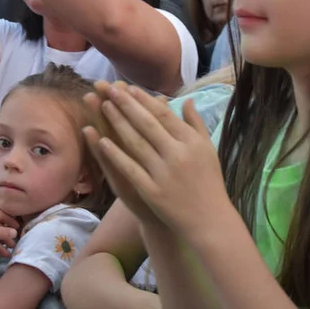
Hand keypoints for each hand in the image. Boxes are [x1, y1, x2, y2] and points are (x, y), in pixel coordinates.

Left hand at [91, 84, 229, 235]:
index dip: (144, 100)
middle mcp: (178, 154)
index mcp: (192, 142)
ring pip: (135, 142)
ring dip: (117, 123)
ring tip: (102, 106)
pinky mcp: (152, 191)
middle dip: (126, 104)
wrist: (209, 220)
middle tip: (108, 88)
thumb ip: (196, 124)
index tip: (128, 88)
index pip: (164, 115)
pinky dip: (115, 154)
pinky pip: (130, 168)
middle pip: (147, 124)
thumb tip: (187, 100)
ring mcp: (164, 173)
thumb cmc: (209, 182)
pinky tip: (100, 141)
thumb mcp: (208, 150)